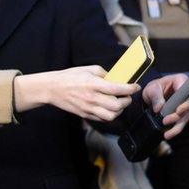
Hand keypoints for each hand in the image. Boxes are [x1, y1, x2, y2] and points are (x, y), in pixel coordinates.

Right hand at [13, 66, 138, 119]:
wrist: (52, 88)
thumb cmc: (71, 76)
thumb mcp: (90, 69)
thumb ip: (105, 74)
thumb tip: (118, 78)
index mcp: (93, 84)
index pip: (117, 89)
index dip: (130, 88)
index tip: (136, 86)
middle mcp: (92, 98)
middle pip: (117, 106)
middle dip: (127, 101)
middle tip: (128, 95)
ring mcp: (88, 108)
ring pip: (111, 116)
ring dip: (120, 110)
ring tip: (119, 103)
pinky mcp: (85, 115)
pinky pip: (103, 119)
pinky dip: (110, 115)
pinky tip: (110, 108)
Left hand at [142, 73, 188, 139]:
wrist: (155, 93)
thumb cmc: (156, 87)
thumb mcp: (152, 88)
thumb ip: (156, 96)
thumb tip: (159, 108)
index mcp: (181, 81)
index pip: (187, 92)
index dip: (185, 103)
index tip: (178, 111)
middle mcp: (188, 92)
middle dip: (178, 116)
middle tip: (165, 121)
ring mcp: (188, 102)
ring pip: (187, 116)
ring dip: (177, 126)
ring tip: (167, 133)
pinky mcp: (185, 112)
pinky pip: (183, 121)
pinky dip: (176, 128)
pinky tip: (169, 134)